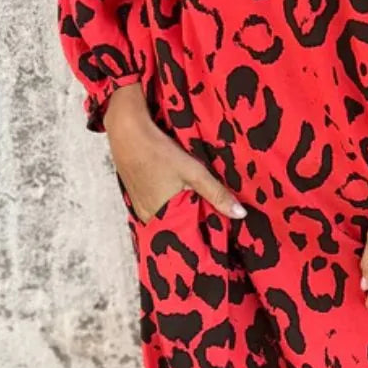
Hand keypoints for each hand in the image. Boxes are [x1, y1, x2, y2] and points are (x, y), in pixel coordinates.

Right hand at [103, 83, 245, 224]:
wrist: (127, 131)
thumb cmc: (158, 152)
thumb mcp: (193, 172)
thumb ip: (216, 194)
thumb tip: (240, 214)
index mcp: (161, 217)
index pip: (186, 236)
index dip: (203, 235)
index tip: (220, 234)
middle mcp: (148, 217)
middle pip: (177, 227)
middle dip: (194, 224)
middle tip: (215, 220)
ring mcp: (139, 207)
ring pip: (167, 217)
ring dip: (182, 213)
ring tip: (200, 207)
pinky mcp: (136, 196)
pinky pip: (157, 208)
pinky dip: (170, 204)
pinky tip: (180, 194)